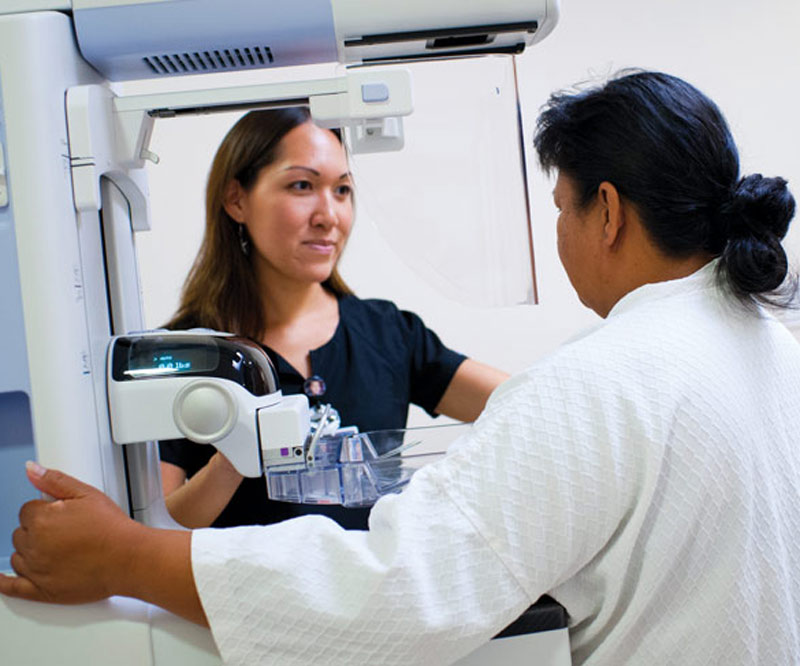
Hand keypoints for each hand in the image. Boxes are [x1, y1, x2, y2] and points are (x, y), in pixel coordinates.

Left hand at [0, 462, 141, 603]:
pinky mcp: (41, 591)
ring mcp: (36, 570)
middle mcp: (34, 546)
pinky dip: (1, 582)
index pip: (27, 510)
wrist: (128, 558)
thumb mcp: (87, 494)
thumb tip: (31, 469)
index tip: (61, 514)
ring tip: (58, 548)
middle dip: (37, 529)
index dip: (45, 510)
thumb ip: (54, 480)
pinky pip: (10, 587)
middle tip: (64, 531)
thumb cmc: (112, 528)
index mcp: (41, 520)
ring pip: (18, 556)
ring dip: (30, 550)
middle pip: (21, 533)